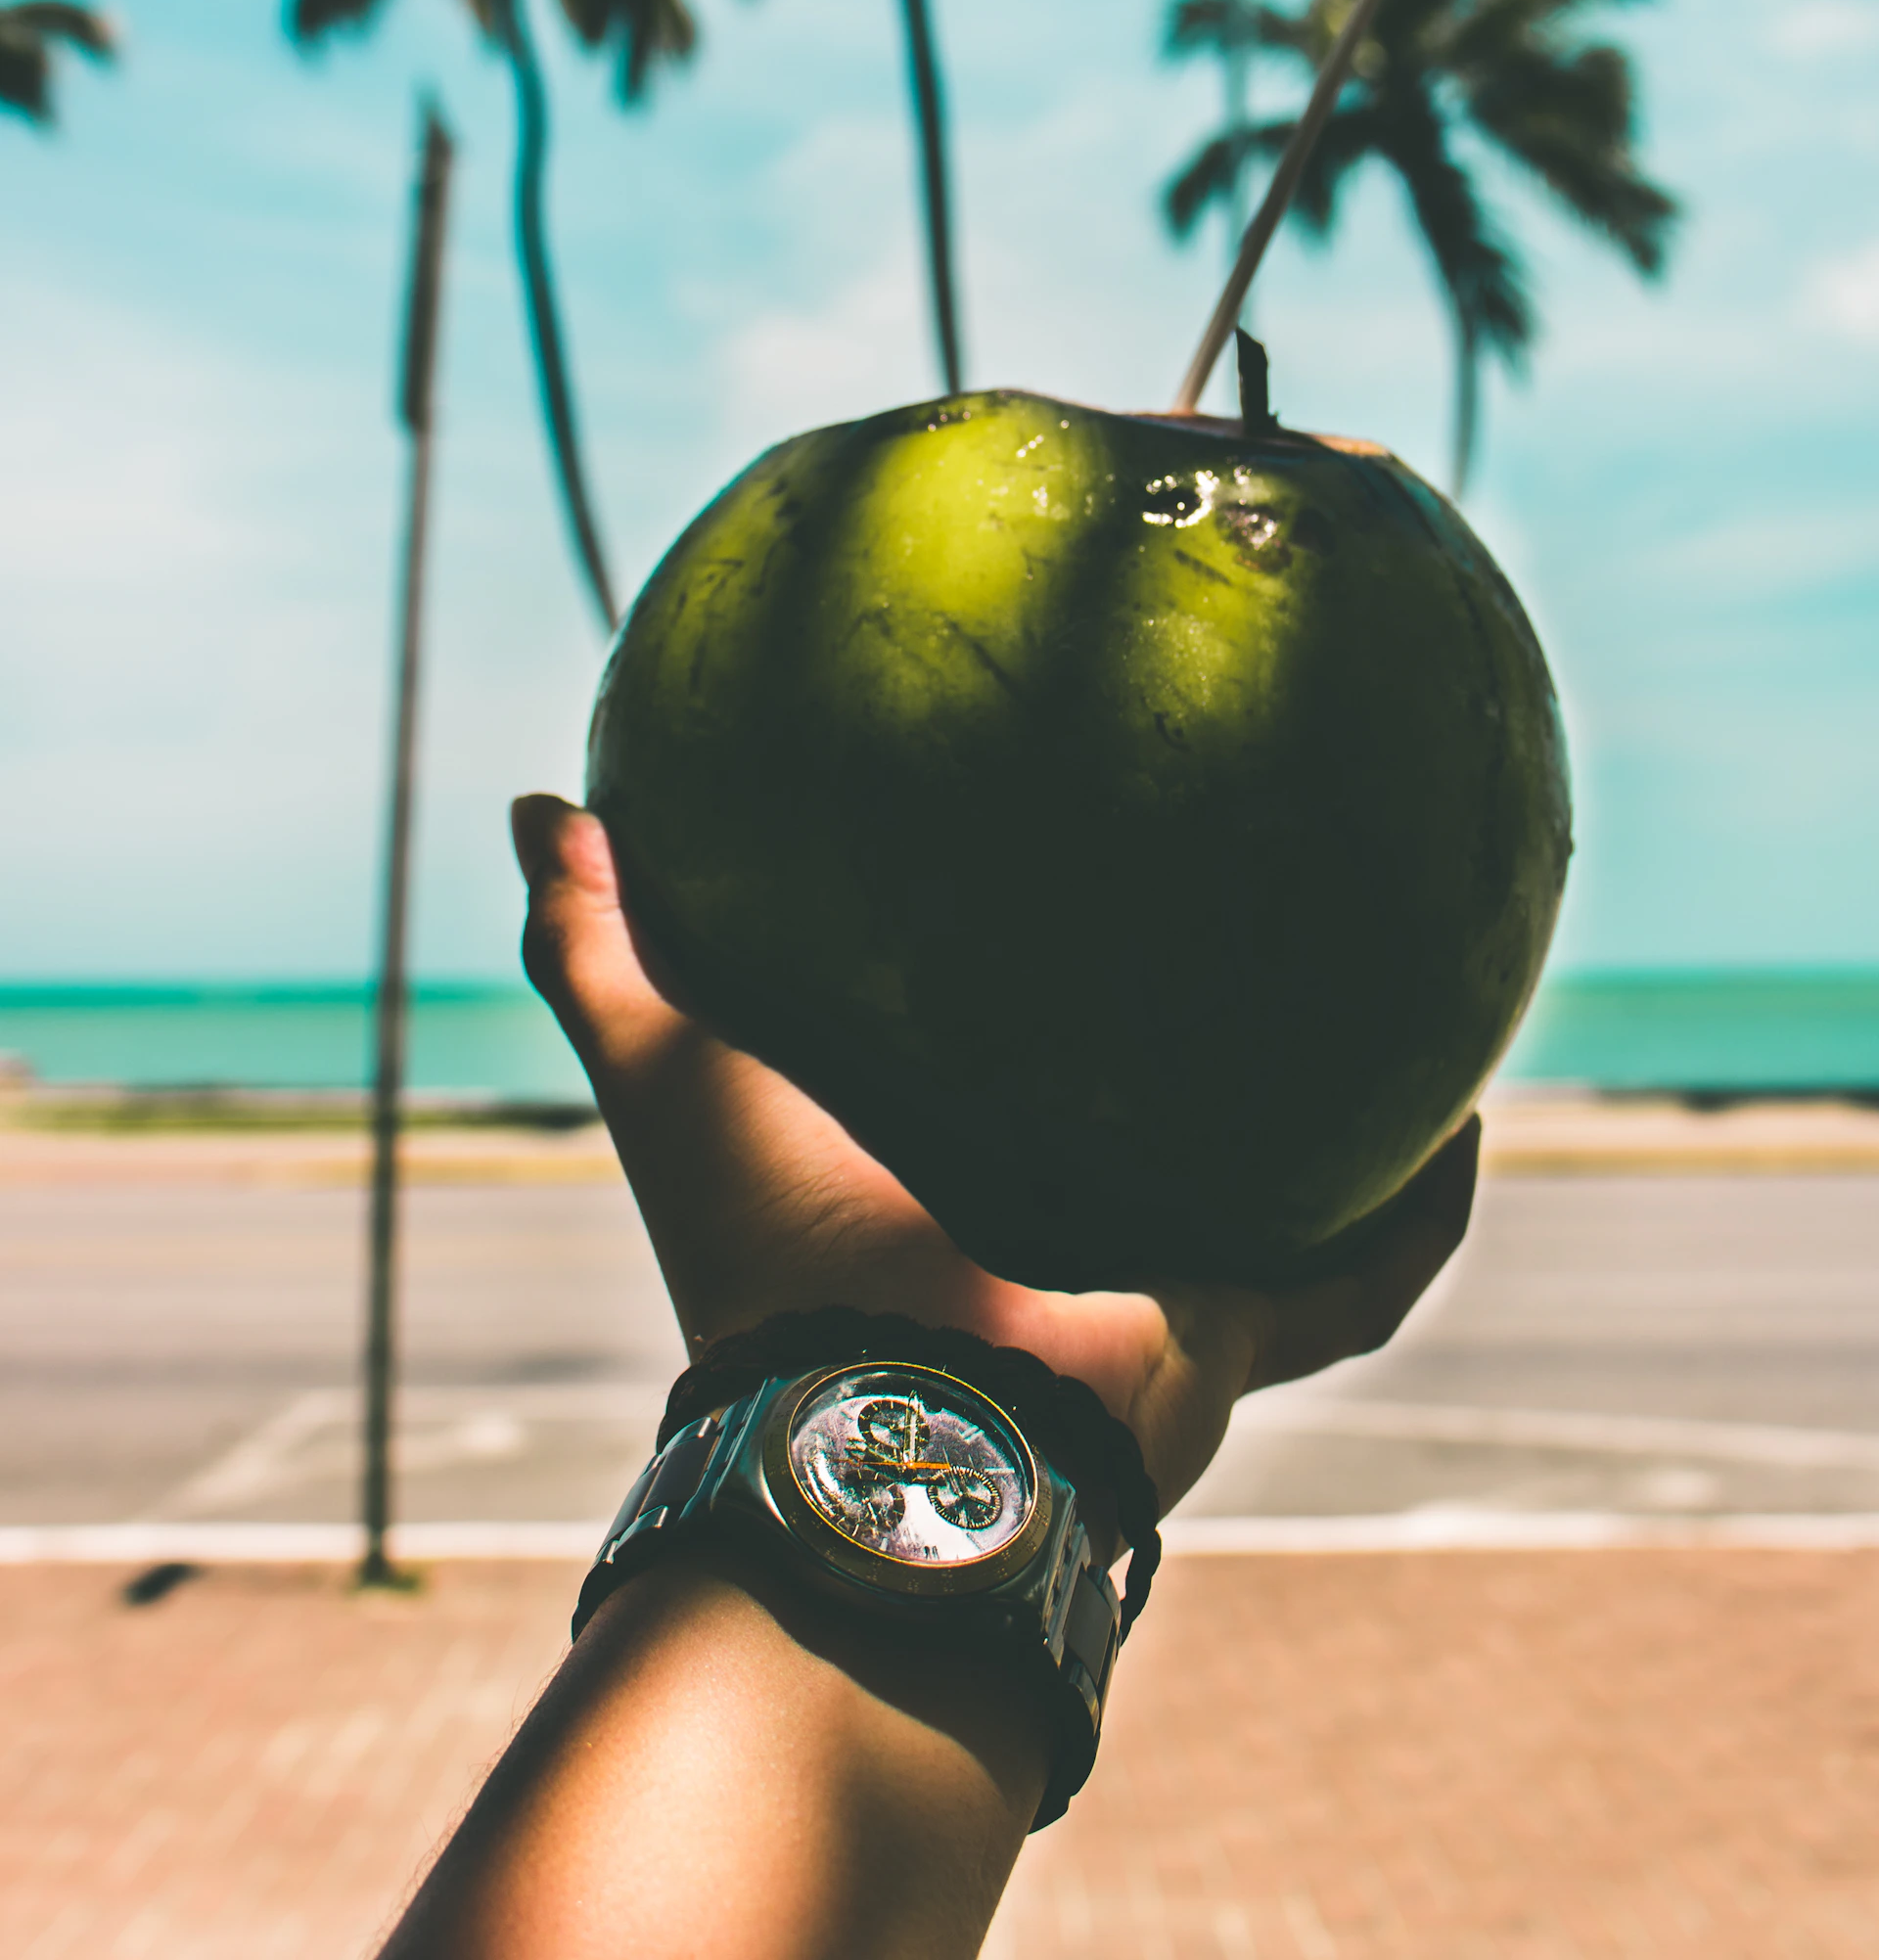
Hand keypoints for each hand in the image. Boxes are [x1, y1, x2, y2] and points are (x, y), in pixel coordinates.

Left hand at [513, 794, 1477, 1523]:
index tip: (1052, 899)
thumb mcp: (668, 1065)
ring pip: (1285, 1214)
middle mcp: (1058, 1236)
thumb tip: (538, 800)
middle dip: (1206, 1059)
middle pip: (1152, 1138)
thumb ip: (596, 941)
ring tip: (1415, 1013)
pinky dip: (1420, 1213)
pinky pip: (1364, 1276)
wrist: (876, 1424)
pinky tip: (1471, 1116)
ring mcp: (1156, 1295)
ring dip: (1348, 1137)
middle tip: (1260, 923)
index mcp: (945, 1173)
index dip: (1027, 1005)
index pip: (997, 1080)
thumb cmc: (765, 1247)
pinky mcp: (1236, 1338)